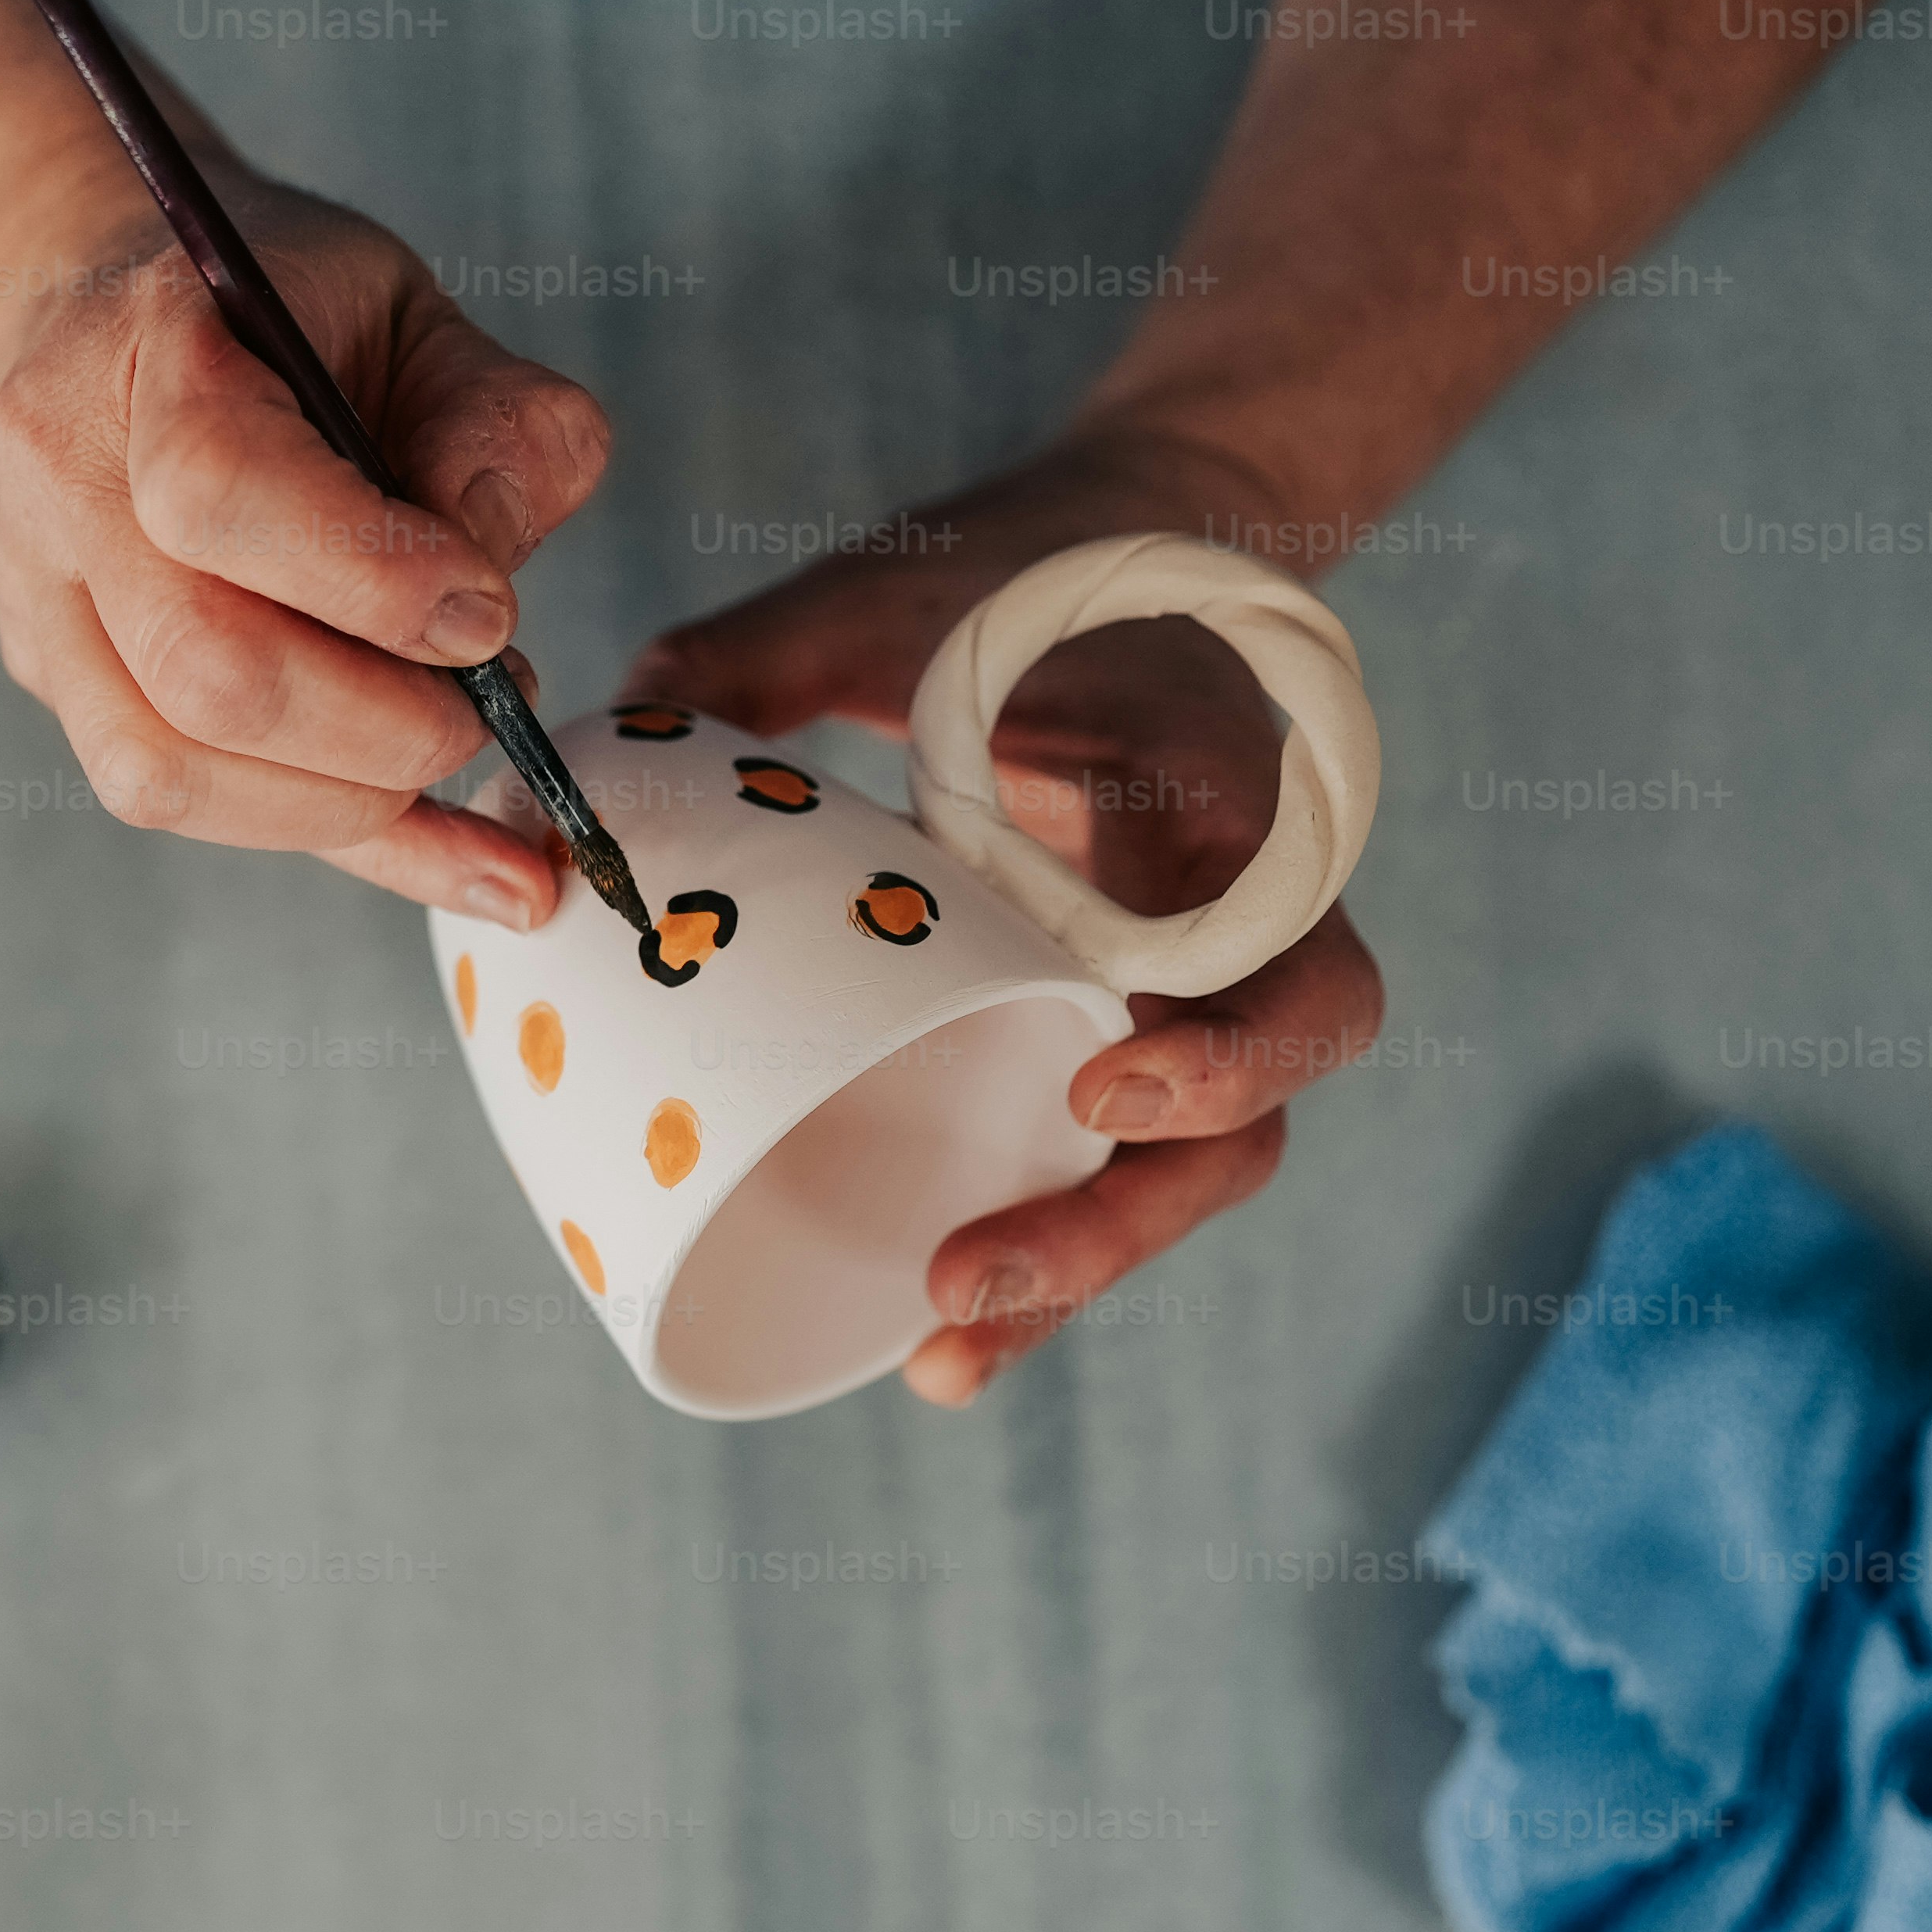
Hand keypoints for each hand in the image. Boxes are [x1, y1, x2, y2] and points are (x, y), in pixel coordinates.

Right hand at [0, 181, 609, 925]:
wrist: (112, 321)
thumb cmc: (286, 318)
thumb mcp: (425, 321)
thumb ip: (496, 433)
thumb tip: (490, 592)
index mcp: (144, 344)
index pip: (218, 491)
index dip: (372, 579)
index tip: (490, 614)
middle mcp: (59, 478)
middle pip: (200, 665)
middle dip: (380, 723)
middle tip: (486, 706)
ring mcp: (37, 594)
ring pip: (166, 768)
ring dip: (345, 800)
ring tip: (455, 756)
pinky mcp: (55, 680)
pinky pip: (177, 802)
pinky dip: (328, 839)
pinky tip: (453, 857)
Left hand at [623, 428, 1386, 1407]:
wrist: (1121, 571)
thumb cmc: (1029, 581)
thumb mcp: (920, 593)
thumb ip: (786, 645)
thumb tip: (628, 701)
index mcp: (1239, 842)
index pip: (1303, 988)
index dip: (1225, 1057)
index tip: (1099, 1086)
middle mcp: (1234, 951)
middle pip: (1234, 1139)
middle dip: (1111, 1228)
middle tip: (959, 1283)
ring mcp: (1175, 1008)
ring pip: (1167, 1184)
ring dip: (1069, 1278)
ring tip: (935, 1360)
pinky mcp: (1101, 1040)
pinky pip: (1088, 1166)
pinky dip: (1029, 1254)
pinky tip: (924, 1343)